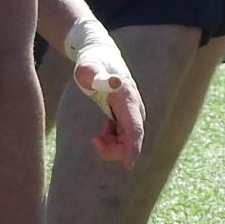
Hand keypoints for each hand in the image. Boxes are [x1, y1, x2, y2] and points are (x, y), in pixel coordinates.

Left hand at [64, 15, 142, 164]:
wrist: (98, 58)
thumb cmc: (91, 64)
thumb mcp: (89, 69)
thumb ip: (99, 76)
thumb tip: (116, 82)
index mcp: (128, 100)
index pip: (135, 130)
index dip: (133, 149)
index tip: (128, 165)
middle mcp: (135, 109)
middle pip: (131, 142)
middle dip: (113, 150)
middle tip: (94, 140)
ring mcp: (133, 115)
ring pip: (127, 143)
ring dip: (111, 145)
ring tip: (97, 133)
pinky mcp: (129, 119)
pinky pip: (124, 140)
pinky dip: (112, 140)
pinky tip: (104, 128)